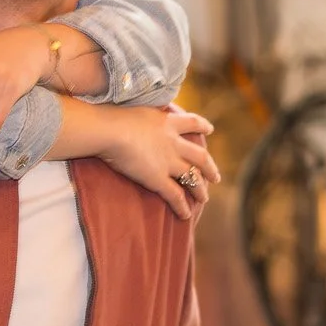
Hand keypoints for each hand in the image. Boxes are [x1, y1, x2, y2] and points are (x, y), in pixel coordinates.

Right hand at [102, 108, 219, 218]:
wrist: (109, 130)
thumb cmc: (113, 117)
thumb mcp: (135, 110)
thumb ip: (142, 115)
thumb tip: (134, 114)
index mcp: (167, 122)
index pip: (192, 122)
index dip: (202, 126)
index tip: (210, 129)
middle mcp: (173, 142)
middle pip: (200, 156)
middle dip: (209, 168)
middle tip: (215, 177)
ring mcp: (168, 161)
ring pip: (192, 177)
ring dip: (200, 190)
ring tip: (204, 199)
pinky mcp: (158, 178)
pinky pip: (175, 195)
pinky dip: (182, 206)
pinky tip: (185, 215)